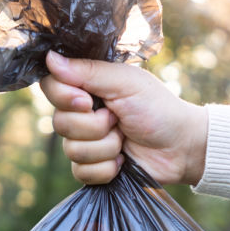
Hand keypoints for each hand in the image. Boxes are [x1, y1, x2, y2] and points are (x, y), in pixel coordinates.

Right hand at [41, 51, 207, 185]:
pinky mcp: (92, 169)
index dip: (64, 97)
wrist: (180, 147)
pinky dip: (107, 168)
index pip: (51, 87)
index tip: (88, 101)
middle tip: (118, 120)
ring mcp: (85, 142)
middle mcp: (81, 114)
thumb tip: (49, 58)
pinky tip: (123, 161)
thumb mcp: (125, 83)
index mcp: (86, 87)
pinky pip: (81, 172)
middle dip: (95, 126)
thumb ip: (87, 71)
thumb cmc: (158, 108)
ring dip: (106, 147)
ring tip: (124, 139)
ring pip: (72, 150)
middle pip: (59, 123)